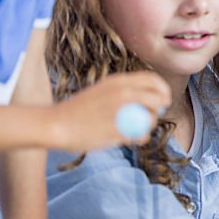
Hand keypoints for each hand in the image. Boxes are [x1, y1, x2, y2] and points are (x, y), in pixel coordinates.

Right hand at [49, 72, 170, 151]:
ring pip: (151, 117)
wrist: (55, 124)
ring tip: (140, 129)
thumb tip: (145, 96)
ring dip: (151, 124)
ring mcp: (121, 111)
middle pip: (158, 97)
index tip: (163, 98)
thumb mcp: (101, 91)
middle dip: (162, 106)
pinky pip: (140, 134)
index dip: (162, 89)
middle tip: (156, 114)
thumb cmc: (78, 110)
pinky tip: (135, 139)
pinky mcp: (118, 130)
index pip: (152, 79)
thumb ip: (122, 91)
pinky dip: (141, 137)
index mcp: (118, 81)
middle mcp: (123, 92)